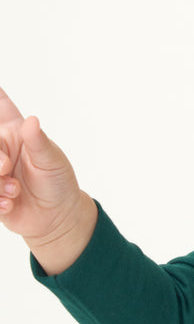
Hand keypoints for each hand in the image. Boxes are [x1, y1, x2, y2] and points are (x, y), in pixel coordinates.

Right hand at [0, 86, 95, 272]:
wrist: (58, 216)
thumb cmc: (58, 183)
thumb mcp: (52, 161)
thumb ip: (38, 142)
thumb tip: (32, 120)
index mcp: (15, 133)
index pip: (0, 107)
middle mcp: (0, 148)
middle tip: (6, 168)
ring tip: (15, 190)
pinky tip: (9, 204)